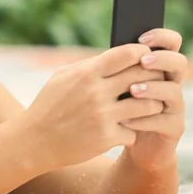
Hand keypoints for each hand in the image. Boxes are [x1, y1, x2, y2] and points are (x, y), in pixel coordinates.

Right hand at [19, 43, 169, 170]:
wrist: (35, 141)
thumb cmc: (49, 105)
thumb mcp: (62, 77)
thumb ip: (89, 66)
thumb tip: (116, 56)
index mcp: (86, 73)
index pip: (127, 54)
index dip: (142, 52)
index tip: (146, 56)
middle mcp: (97, 93)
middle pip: (143, 76)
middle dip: (154, 76)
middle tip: (157, 80)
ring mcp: (103, 116)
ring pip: (148, 105)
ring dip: (151, 105)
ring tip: (148, 106)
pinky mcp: (106, 138)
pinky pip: (134, 131)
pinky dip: (132, 131)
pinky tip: (125, 130)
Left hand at [120, 28, 187, 171]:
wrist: (125, 143)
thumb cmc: (116, 107)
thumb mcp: (114, 84)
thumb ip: (117, 68)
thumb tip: (109, 50)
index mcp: (159, 67)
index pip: (172, 43)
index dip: (162, 37)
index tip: (142, 37)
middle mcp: (172, 83)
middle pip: (179, 62)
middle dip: (162, 59)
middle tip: (143, 62)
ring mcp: (175, 105)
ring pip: (173, 91)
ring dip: (152, 88)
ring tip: (132, 90)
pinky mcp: (174, 127)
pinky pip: (164, 120)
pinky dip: (144, 119)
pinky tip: (126, 119)